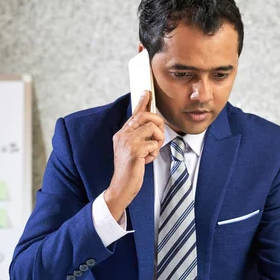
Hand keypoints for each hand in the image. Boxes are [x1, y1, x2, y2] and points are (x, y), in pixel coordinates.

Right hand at [105, 91, 164, 221]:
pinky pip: (154, 144)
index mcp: (122, 134)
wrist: (121, 187)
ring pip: (153, 129)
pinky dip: (154, 153)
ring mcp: (128, 142)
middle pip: (146, 116)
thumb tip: (152, 128)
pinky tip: (146, 161)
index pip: (134, 114)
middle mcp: (123, 135)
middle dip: (158, 124)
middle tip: (158, 137)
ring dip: (158, 141)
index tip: (147, 92)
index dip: (142, 102)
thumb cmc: (129, 171)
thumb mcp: (133, 151)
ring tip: (151, 152)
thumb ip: (139, 138)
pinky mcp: (134, 151)